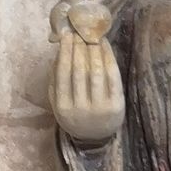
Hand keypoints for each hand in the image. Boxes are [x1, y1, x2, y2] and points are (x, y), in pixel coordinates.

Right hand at [49, 0, 124, 146]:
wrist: (95, 138)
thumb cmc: (75, 113)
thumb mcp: (59, 102)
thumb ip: (54, 80)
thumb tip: (57, 52)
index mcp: (63, 107)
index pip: (63, 74)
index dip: (65, 52)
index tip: (67, 35)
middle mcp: (80, 109)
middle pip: (79, 71)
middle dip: (80, 48)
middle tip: (81, 31)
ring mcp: (100, 109)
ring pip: (96, 73)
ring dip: (94, 51)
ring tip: (93, 36)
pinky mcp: (116, 106)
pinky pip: (113, 77)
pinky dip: (109, 58)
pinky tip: (105, 46)